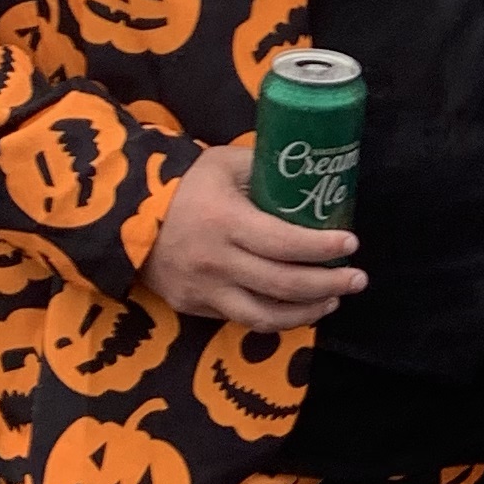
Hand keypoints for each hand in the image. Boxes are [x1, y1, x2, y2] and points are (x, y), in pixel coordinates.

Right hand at [144, 138, 364, 327]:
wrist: (126, 217)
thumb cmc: (184, 185)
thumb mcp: (224, 164)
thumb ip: (265, 169)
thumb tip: (310, 177)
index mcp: (226, 222)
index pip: (283, 243)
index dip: (321, 248)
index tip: (350, 244)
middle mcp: (216, 262)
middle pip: (283, 284)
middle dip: (329, 284)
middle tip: (357, 279)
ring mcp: (204, 290)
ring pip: (265, 316)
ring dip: (307, 312)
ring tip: (333, 301)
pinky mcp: (195, 307)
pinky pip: (242, 320)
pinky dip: (276, 318)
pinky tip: (298, 308)